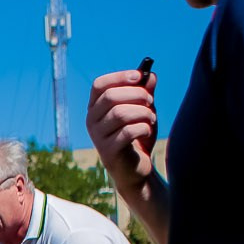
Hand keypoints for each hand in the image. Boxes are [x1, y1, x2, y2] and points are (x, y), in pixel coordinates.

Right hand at [86, 68, 157, 190]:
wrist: (136, 169)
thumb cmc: (137, 136)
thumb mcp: (143, 110)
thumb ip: (145, 92)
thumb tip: (150, 75)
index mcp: (96, 107)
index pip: (99, 85)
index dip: (119, 77)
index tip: (139, 76)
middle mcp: (91, 120)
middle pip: (110, 97)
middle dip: (137, 95)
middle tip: (151, 101)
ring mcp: (97, 137)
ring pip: (120, 113)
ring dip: (143, 112)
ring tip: (151, 119)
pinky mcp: (107, 151)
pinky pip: (127, 132)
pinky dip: (143, 128)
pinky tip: (147, 131)